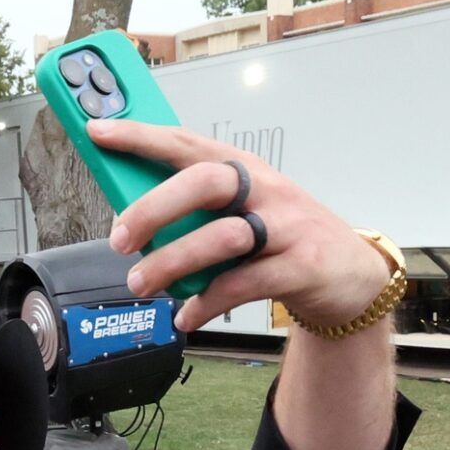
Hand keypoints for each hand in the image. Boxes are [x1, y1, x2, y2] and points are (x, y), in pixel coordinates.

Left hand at [90, 119, 393, 332]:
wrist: (351, 275)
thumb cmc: (284, 239)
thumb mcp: (244, 212)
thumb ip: (195, 212)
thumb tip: (129, 220)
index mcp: (243, 170)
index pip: (187, 143)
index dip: (141, 135)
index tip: (98, 132)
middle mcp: (265, 190)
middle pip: (205, 182)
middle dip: (154, 208)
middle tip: (119, 240)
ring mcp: (286, 227)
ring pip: (221, 237)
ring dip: (172, 264)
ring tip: (142, 285)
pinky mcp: (300, 267)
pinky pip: (242, 285)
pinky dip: (205, 304)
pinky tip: (186, 317)